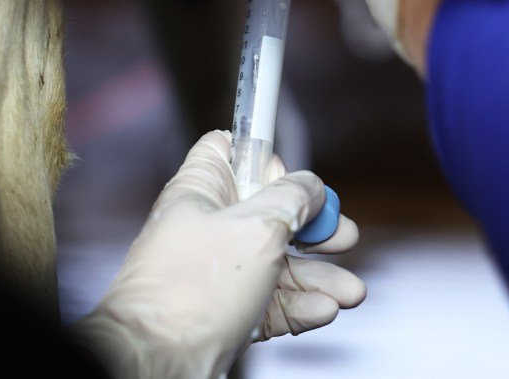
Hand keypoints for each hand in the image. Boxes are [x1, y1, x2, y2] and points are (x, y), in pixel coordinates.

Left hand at [70, 130, 365, 378]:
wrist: (158, 362)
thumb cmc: (191, 290)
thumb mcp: (256, 228)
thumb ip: (292, 199)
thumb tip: (311, 186)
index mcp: (204, 191)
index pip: (231, 151)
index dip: (266, 158)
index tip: (294, 177)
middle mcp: (210, 228)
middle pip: (272, 212)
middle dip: (314, 227)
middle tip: (342, 236)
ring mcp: (219, 272)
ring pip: (279, 263)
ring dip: (319, 276)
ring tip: (350, 290)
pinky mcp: (228, 312)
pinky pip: (272, 302)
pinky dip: (301, 306)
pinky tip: (324, 309)